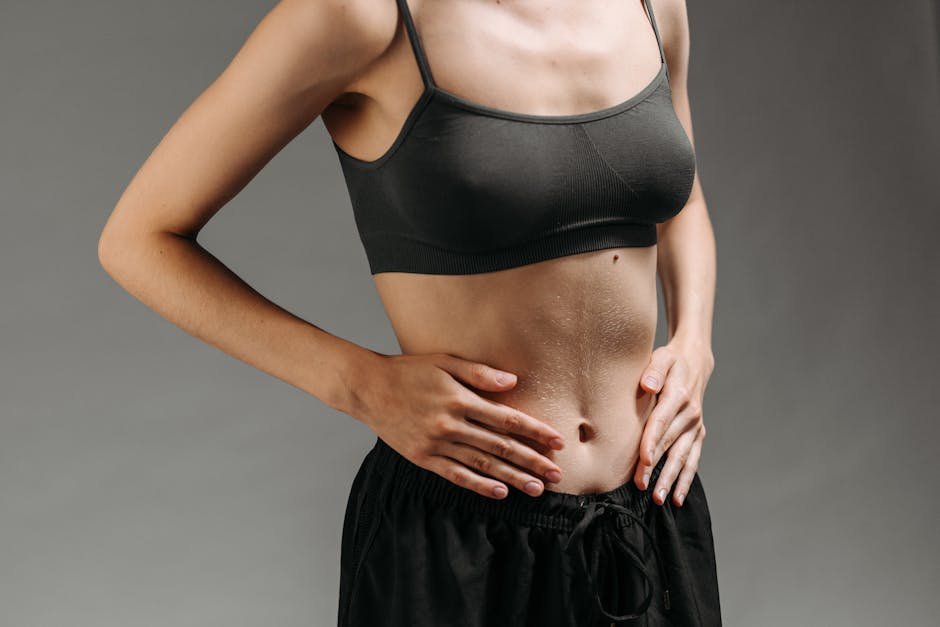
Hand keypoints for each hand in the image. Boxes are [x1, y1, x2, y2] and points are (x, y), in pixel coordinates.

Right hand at [352, 352, 565, 499]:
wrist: (368, 388)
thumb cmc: (409, 370)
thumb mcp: (444, 361)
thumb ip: (479, 373)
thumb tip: (513, 382)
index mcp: (459, 399)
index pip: (506, 418)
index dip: (534, 432)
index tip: (556, 442)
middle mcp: (450, 424)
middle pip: (500, 445)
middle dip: (532, 460)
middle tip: (557, 474)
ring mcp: (436, 443)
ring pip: (482, 464)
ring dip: (512, 477)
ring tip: (536, 488)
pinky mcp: (423, 457)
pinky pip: (455, 475)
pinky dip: (478, 485)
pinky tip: (499, 492)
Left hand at [634, 339, 713, 506]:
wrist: (695, 362)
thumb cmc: (671, 360)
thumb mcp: (661, 357)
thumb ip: (653, 371)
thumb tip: (647, 385)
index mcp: (678, 396)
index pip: (661, 422)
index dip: (652, 442)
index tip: (644, 460)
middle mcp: (690, 414)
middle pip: (669, 444)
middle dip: (656, 467)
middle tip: (641, 486)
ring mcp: (695, 426)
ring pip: (683, 457)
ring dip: (672, 479)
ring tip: (660, 499)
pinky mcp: (697, 434)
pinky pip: (692, 460)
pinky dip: (686, 479)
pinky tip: (677, 497)